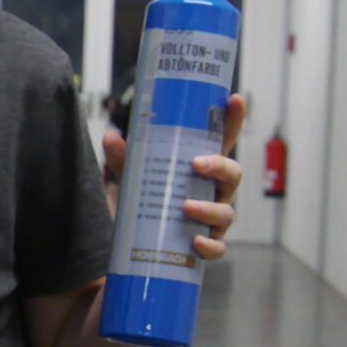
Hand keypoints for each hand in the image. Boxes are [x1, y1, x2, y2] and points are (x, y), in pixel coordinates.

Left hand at [101, 92, 246, 260]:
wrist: (143, 243)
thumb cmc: (150, 200)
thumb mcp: (136, 176)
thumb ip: (124, 158)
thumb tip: (111, 137)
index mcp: (204, 169)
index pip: (223, 141)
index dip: (233, 119)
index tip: (235, 98)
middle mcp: (215, 191)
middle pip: (233, 174)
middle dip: (219, 166)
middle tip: (196, 164)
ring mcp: (215, 219)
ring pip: (226, 212)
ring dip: (208, 208)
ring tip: (185, 207)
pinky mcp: (208, 244)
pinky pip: (217, 247)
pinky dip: (209, 246)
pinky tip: (195, 242)